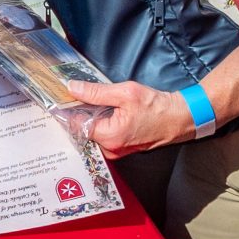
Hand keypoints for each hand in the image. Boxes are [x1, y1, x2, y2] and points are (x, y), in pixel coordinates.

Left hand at [57, 78, 195, 157]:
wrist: (180, 118)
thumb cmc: (157, 107)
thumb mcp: (125, 93)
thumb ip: (96, 92)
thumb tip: (73, 88)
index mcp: (110, 137)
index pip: (76, 125)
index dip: (66, 110)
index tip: (59, 99)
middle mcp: (111, 149)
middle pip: (82, 130)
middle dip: (77, 113)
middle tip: (74, 96)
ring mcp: (117, 150)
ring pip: (92, 133)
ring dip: (89, 117)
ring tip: (90, 101)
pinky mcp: (122, 148)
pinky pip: (103, 135)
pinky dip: (100, 123)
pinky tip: (103, 110)